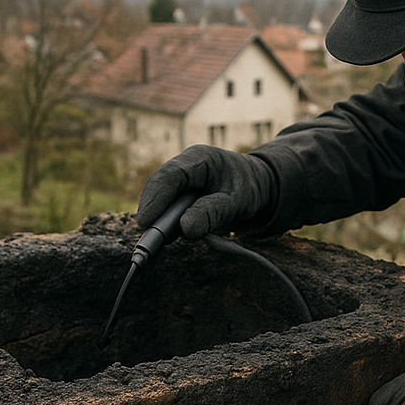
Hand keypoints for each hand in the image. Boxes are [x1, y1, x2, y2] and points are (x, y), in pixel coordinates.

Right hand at [137, 145, 275, 240]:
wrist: (260, 189)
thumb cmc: (250, 189)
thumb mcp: (238, 201)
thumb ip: (213, 213)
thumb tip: (186, 229)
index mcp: (199, 159)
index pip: (169, 176)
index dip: (154, 199)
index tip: (145, 222)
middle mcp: (185, 169)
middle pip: (160, 191)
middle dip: (154, 215)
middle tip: (149, 242)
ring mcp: (181, 184)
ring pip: (162, 204)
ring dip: (161, 224)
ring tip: (158, 244)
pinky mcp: (181, 200)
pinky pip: (169, 214)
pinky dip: (169, 227)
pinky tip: (170, 239)